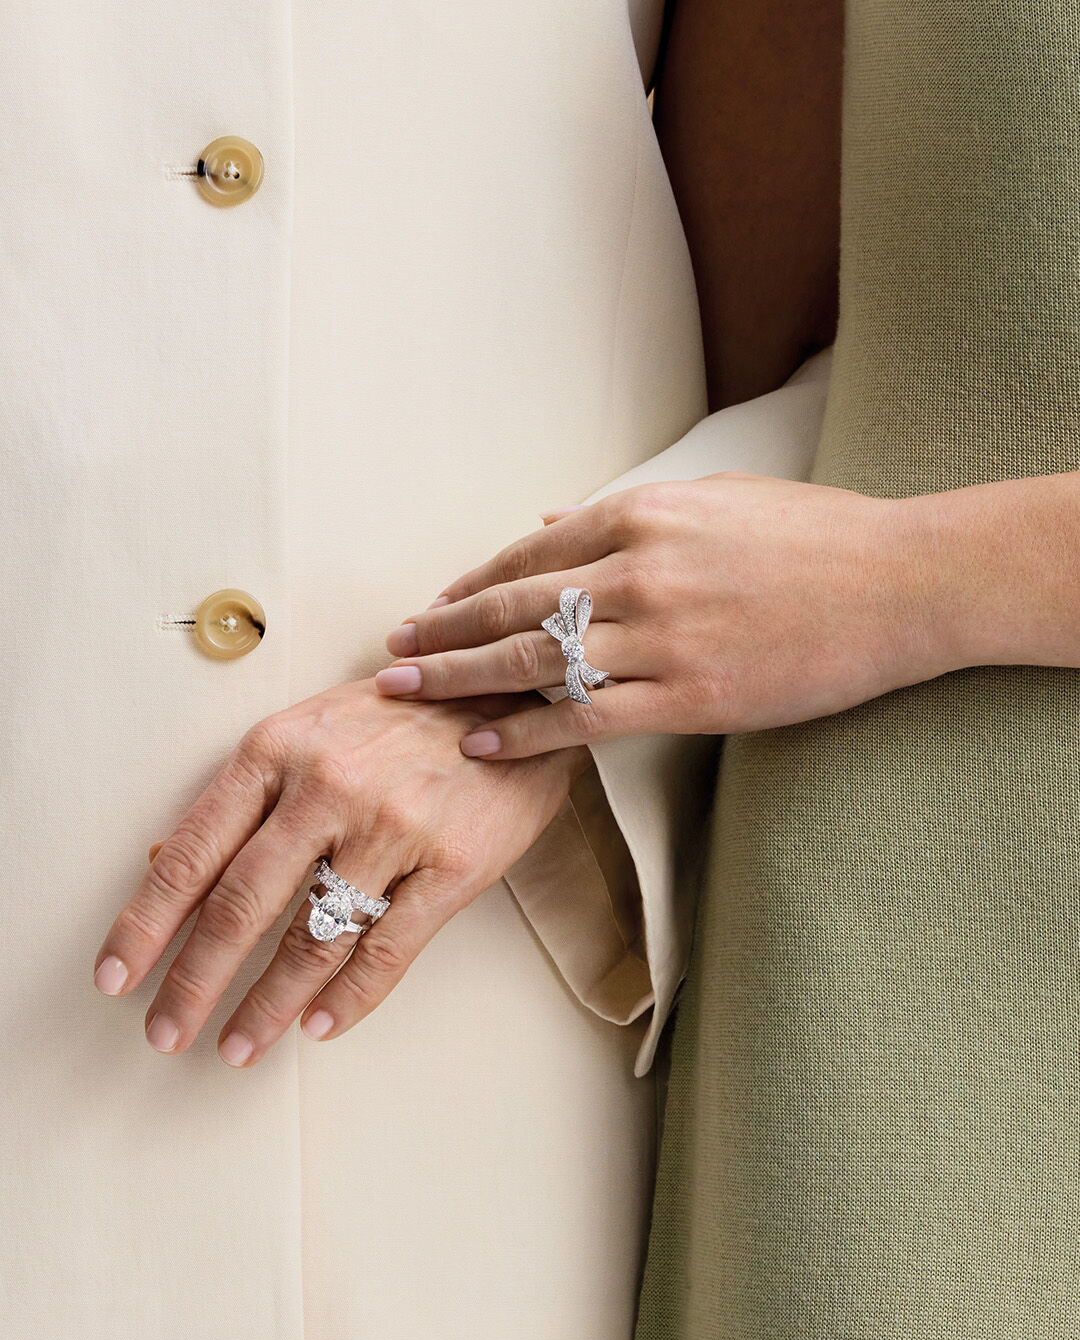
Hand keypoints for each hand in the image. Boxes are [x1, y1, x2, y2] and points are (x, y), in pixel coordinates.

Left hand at [93, 682, 586, 1064]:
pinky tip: (318, 1026)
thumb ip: (247, 792)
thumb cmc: (404, 716)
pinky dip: (348, 999)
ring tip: (238, 1047)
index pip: (195, 850)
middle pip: (242, 904)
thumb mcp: (312, 729)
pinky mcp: (453, 865)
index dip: (146, 922)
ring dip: (267, 1006)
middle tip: (165, 1032)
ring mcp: (394, 827)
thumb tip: (164, 860)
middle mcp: (330, 786)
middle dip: (194, 981)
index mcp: (280, 748)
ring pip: (313, 939)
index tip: (116, 976)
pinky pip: (387, 951)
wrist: (515, 696)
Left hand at [375, 474, 941, 756]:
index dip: (467, 587)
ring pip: (534, 664)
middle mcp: (638, 571)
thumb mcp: (716, 498)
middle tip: (393, 656)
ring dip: (462, 683)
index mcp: (641, 514)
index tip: (429, 610)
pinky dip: (526, 735)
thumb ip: (625, 513)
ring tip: (409, 697)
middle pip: (511, 607)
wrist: (901, 582)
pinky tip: (483, 746)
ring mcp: (661, 638)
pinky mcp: (690, 699)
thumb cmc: (815, 534)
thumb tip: (549, 521)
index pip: (526, 556)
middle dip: (441, 634)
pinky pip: (587, 721)